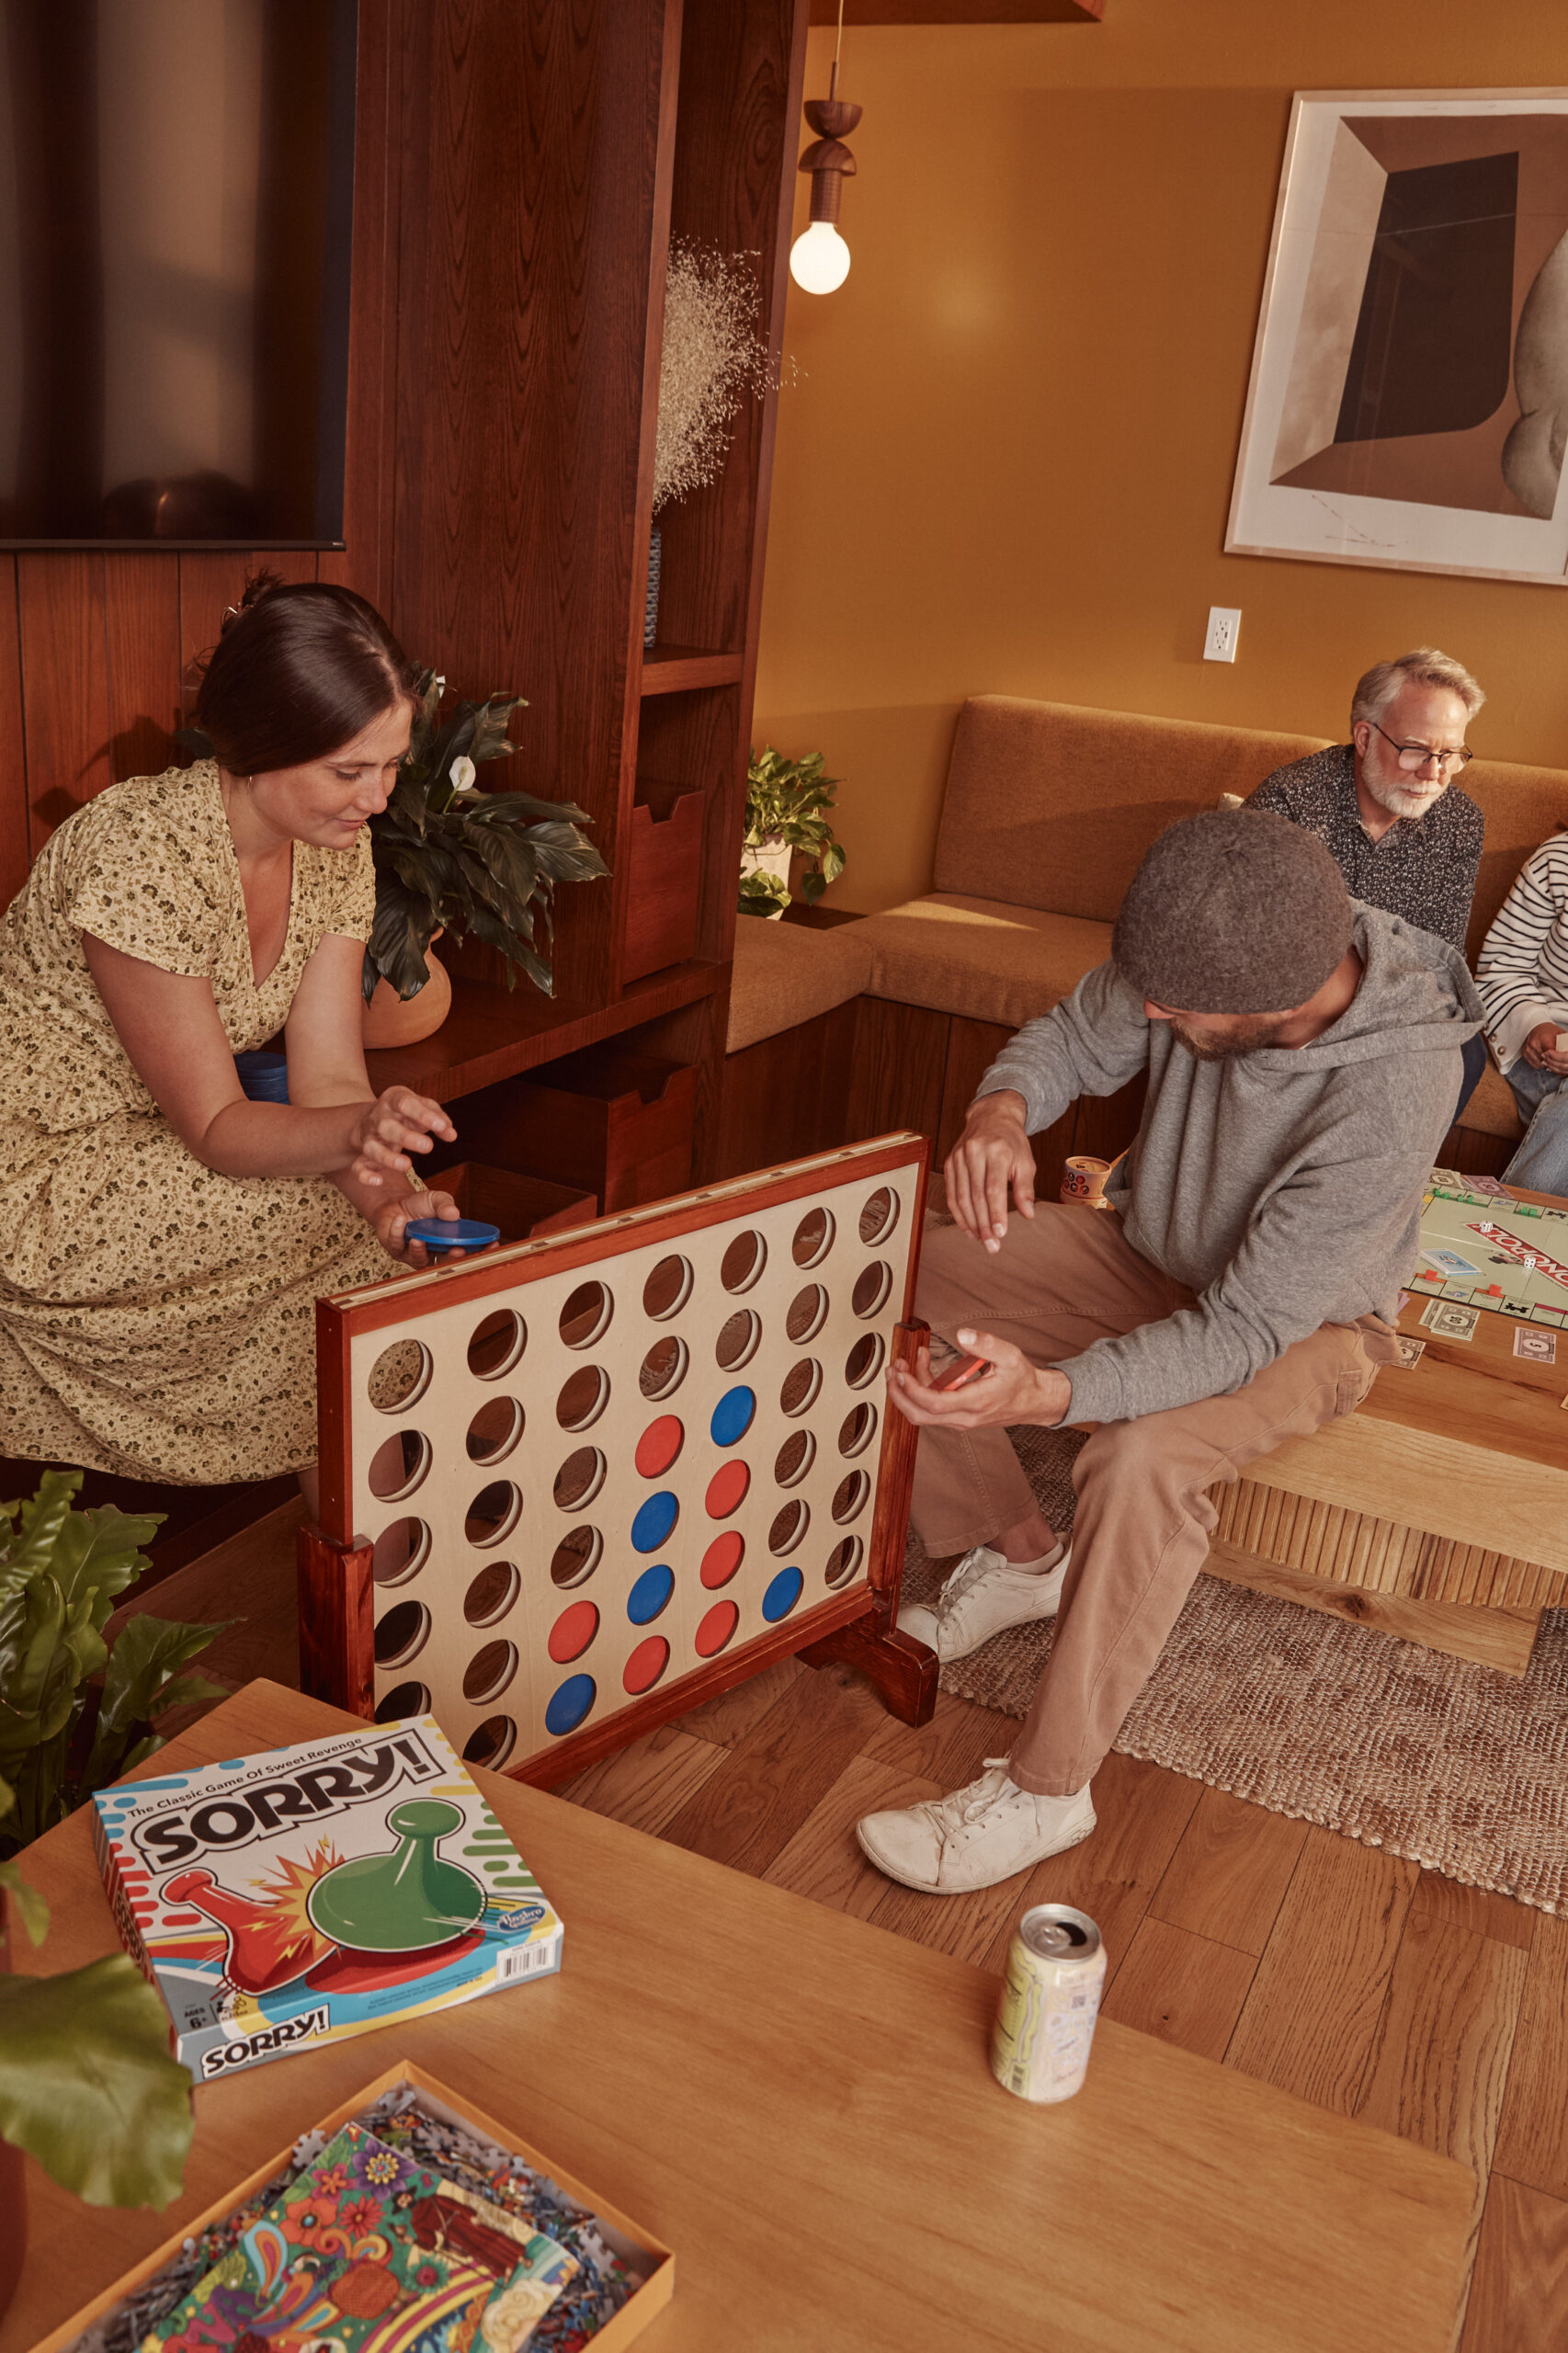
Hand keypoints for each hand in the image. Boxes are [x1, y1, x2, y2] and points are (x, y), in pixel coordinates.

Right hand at [347, 1087, 455, 1186]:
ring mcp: (369, 1137)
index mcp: (393, 1100)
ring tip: (407, 1166)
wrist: (374, 1117)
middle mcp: (379, 1118)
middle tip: (428, 1147)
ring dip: (388, 1158)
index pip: (405, 1104)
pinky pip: (358, 1166)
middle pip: (387, 1126)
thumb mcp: (423, 1106)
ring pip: (372, 1148)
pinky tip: (377, 1181)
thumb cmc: (406, 1112)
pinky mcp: (364, 1155)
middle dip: (406, 1137)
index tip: (441, 1126)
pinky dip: (364, 1175)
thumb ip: (438, 1119)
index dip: (423, 1115)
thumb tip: (451, 1134)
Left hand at [373, 1189, 461, 1265]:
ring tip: (417, 1239)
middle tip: (449, 1250)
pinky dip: (397, 1232)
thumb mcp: (436, 1199)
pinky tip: (400, 1219)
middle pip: (442, 1264)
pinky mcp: (396, 1250)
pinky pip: (396, 1245)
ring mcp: (413, 1254)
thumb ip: (445, 1205)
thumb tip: (454, 1213)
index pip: (457, 1252)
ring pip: (418, 1260)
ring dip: (418, 1251)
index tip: (462, 1249)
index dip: (461, 1254)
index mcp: (446, 1241)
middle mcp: (432, 1252)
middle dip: (446, 1258)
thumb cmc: (420, 1204)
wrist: (396, 1202)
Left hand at [887, 1328, 1069, 1429]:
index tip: (901, 1373)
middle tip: (892, 1371)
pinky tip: (922, 1366)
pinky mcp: (958, 1416)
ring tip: (903, 1365)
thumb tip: (963, 1334)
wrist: (1034, 1401)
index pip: (935, 1404)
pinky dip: (921, 1389)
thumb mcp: (1010, 1356)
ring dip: (907, 1391)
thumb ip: (986, 1344)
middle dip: (899, 1394)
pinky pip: (932, 1408)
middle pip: (920, 1415)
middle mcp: (965, 1416)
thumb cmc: (1022, 1380)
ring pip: (923, 1413)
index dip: (913, 1390)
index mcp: (977, 1402)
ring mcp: (960, 1419)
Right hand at [944, 1091, 1035, 1250]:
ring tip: (982, 1241)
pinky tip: (968, 1229)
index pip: (993, 1188)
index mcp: (996, 1150)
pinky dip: (958, 1214)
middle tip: (992, 1246)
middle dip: (984, 1224)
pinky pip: (951, 1194)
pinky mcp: (949, 1163)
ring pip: (960, 1197)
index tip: (1001, 1234)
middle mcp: (973, 1153)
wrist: (991, 1116)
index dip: (995, 1213)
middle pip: (975, 1196)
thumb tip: (1028, 1214)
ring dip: (971, 1223)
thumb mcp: (1026, 1161)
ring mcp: (958, 1157)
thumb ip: (1025, 1188)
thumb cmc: (1011, 1141)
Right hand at [1520, 1022, 1567, 1076]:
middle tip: (1557, 1060)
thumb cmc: (1549, 1030)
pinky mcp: (1525, 1053)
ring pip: (1540, 1064)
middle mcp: (1534, 1043)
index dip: (1557, 1058)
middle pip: (1545, 1060)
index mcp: (1544, 1038)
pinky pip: (1534, 1065)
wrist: (1536, 1027)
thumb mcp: (1560, 1034)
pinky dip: (1540, 1064)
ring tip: (1550, 1059)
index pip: (1551, 1053)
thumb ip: (1565, 1043)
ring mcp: (1528, 1049)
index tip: (1561, 1059)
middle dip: (1553, 1062)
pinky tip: (1544, 1060)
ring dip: (1546, 1064)